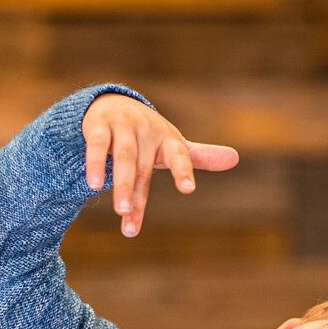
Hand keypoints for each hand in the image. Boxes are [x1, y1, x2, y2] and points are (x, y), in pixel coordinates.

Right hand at [81, 92, 238, 237]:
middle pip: (143, 167)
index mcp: (168, 138)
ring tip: (121, 210)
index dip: (183, 171)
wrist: (113, 102)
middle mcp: (147, 131)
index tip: (188, 190)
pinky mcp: (99, 126)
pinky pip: (97, 145)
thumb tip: (235, 159)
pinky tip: (92, 185)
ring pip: (123, 157)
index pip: (179, 155)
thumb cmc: (148, 134)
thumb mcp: (173, 144)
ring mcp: (123, 127)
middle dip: (138, 195)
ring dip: (121, 184)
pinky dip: (94, 164)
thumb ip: (199, 157)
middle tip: (133, 226)